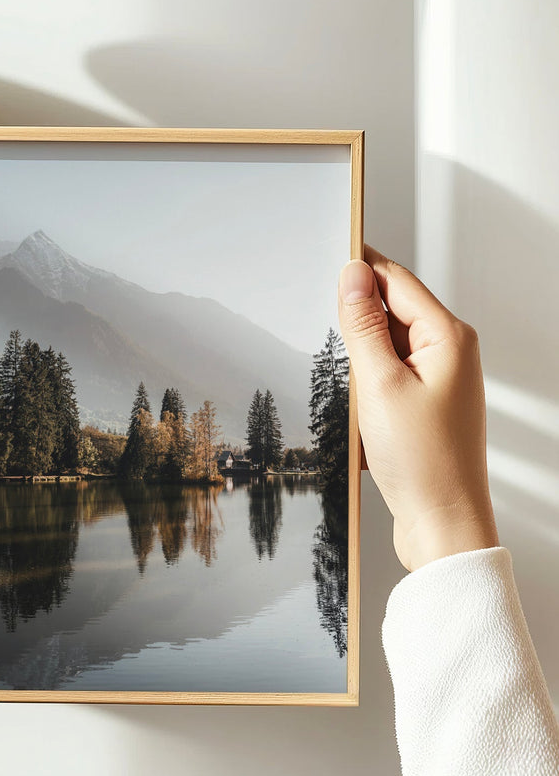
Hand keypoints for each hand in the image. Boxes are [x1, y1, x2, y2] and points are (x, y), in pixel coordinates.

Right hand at [338, 246, 498, 571]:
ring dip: (358, 362)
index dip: (359, 266)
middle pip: (390, 311)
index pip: (396, 281)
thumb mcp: (380, 385)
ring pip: (384, 348)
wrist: (442, 522)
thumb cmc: (422, 461)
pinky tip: (357, 413)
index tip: (325, 253)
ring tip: (351, 395)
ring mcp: (438, 380)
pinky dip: (365, 387)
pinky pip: (386, 377)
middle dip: (354, 322)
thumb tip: (353, 275)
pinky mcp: (424, 404)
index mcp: (448, 338)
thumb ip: (364, 326)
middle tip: (329, 341)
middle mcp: (449, 353)